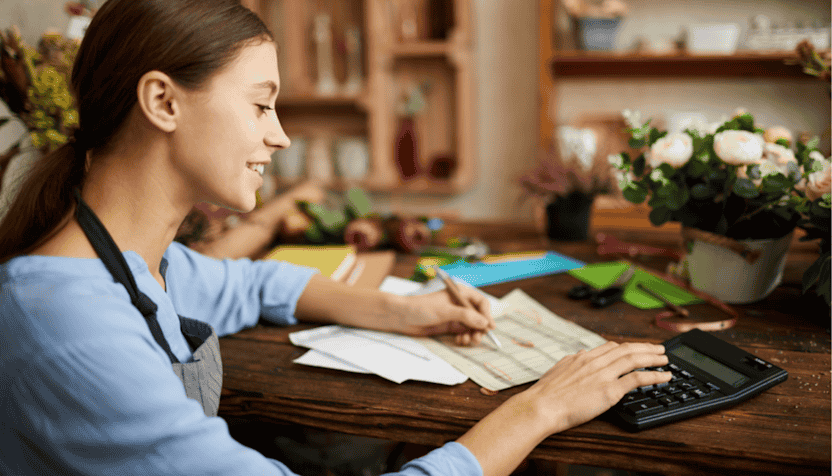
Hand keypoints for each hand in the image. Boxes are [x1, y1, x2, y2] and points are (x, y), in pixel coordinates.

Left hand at [393, 286, 494, 345]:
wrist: (403, 317)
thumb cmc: (421, 308)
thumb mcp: (445, 311)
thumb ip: (465, 316)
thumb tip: (484, 323)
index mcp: (461, 293)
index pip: (481, 303)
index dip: (487, 315)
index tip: (489, 327)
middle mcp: (461, 304)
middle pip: (479, 317)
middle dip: (480, 328)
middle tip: (477, 338)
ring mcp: (456, 316)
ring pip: (473, 327)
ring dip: (473, 335)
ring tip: (466, 340)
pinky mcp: (450, 326)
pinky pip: (464, 333)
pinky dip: (465, 338)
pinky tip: (459, 341)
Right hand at [456, 341, 670, 475]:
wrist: (542, 406)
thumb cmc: (545, 394)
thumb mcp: (558, 370)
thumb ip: (572, 362)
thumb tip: (579, 356)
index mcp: (582, 357)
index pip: (609, 347)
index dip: (626, 347)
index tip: (634, 349)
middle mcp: (594, 361)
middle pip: (626, 349)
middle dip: (645, 348)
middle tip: (658, 348)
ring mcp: (603, 374)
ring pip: (634, 359)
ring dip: (653, 357)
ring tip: (665, 359)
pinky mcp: (610, 390)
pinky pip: (637, 378)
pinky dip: (654, 375)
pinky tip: (664, 376)